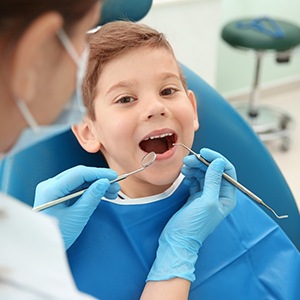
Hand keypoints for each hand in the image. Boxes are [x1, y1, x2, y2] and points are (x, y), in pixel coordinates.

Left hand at [34, 166, 119, 248]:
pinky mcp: (58, 195)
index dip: (99, 173)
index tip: (114, 176)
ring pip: (80, 180)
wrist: (43, 248)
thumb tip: (104, 182)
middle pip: (80, 175)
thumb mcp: (77, 217)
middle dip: (99, 179)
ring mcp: (53, 189)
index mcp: (51, 189)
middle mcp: (50, 185)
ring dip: (96, 184)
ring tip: (112, 192)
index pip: (79, 173)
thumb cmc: (58, 235)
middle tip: (116, 187)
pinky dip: (90, 189)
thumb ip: (92, 197)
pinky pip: (77, 187)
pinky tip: (102, 194)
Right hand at [147, 148, 235, 281]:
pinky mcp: (195, 197)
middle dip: (202, 163)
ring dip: (195, 168)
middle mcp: (219, 195)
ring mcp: (206, 195)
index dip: (216, 159)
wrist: (178, 240)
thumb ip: (213, 180)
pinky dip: (190, 175)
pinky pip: (195, 180)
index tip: (204, 153)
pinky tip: (185, 175)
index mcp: (227, 197)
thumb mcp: (206, 201)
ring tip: (185, 167)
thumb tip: (218, 162)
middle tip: (188, 160)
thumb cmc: (194, 225)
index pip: (227, 171)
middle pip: (214, 171)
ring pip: (203, 174)